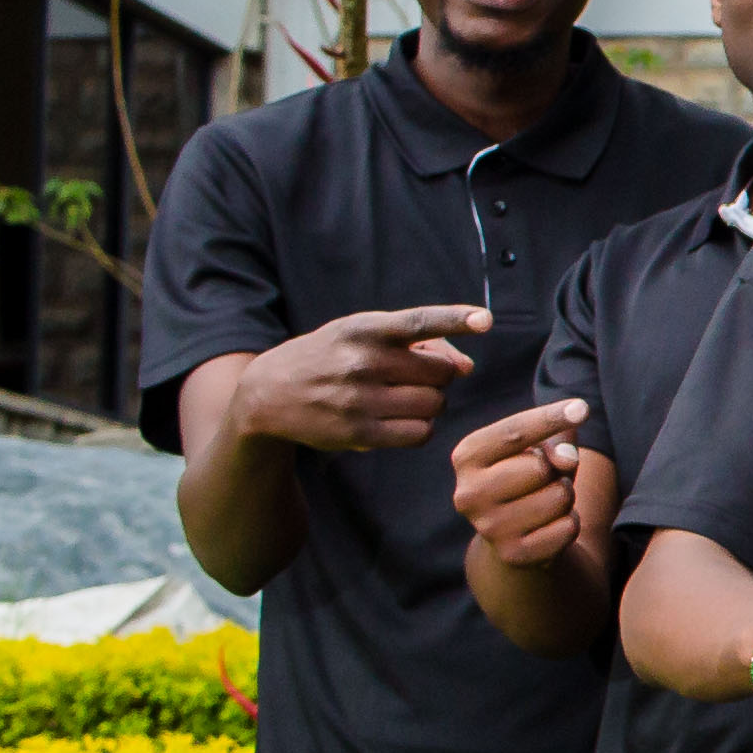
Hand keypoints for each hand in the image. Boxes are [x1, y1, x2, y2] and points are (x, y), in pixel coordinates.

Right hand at [233, 303, 495, 455]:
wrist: (268, 393)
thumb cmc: (331, 356)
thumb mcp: (362, 334)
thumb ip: (418, 342)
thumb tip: (468, 367)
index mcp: (365, 328)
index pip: (419, 322)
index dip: (455, 319)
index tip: (485, 320)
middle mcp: (362, 361)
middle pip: (442, 373)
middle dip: (439, 376)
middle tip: (414, 376)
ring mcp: (359, 399)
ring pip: (435, 404)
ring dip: (432, 403)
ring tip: (405, 397)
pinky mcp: (358, 432)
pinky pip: (420, 432)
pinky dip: (421, 428)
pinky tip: (402, 419)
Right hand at [446, 398, 589, 564]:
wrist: (512, 535)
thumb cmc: (527, 477)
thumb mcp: (538, 448)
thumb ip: (555, 439)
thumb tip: (566, 457)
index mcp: (467, 457)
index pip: (514, 432)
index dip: (551, 418)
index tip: (582, 407)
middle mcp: (468, 493)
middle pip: (540, 467)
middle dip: (556, 470)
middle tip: (545, 480)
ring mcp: (488, 527)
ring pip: (558, 498)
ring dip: (566, 497)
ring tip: (546, 502)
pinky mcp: (512, 554)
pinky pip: (567, 528)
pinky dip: (570, 524)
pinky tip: (550, 526)